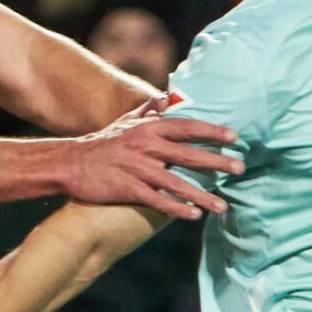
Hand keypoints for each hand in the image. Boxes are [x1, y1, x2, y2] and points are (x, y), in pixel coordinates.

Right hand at [62, 97, 242, 217]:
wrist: (71, 163)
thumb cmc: (104, 142)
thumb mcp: (126, 121)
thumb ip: (149, 109)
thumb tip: (169, 96)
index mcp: (149, 129)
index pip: (187, 127)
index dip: (211, 132)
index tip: (235, 137)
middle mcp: (146, 146)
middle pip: (188, 155)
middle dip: (217, 161)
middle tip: (241, 168)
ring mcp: (137, 169)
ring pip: (176, 183)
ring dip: (202, 196)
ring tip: (223, 207)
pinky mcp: (127, 189)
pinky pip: (157, 200)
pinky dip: (175, 208)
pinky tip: (193, 216)